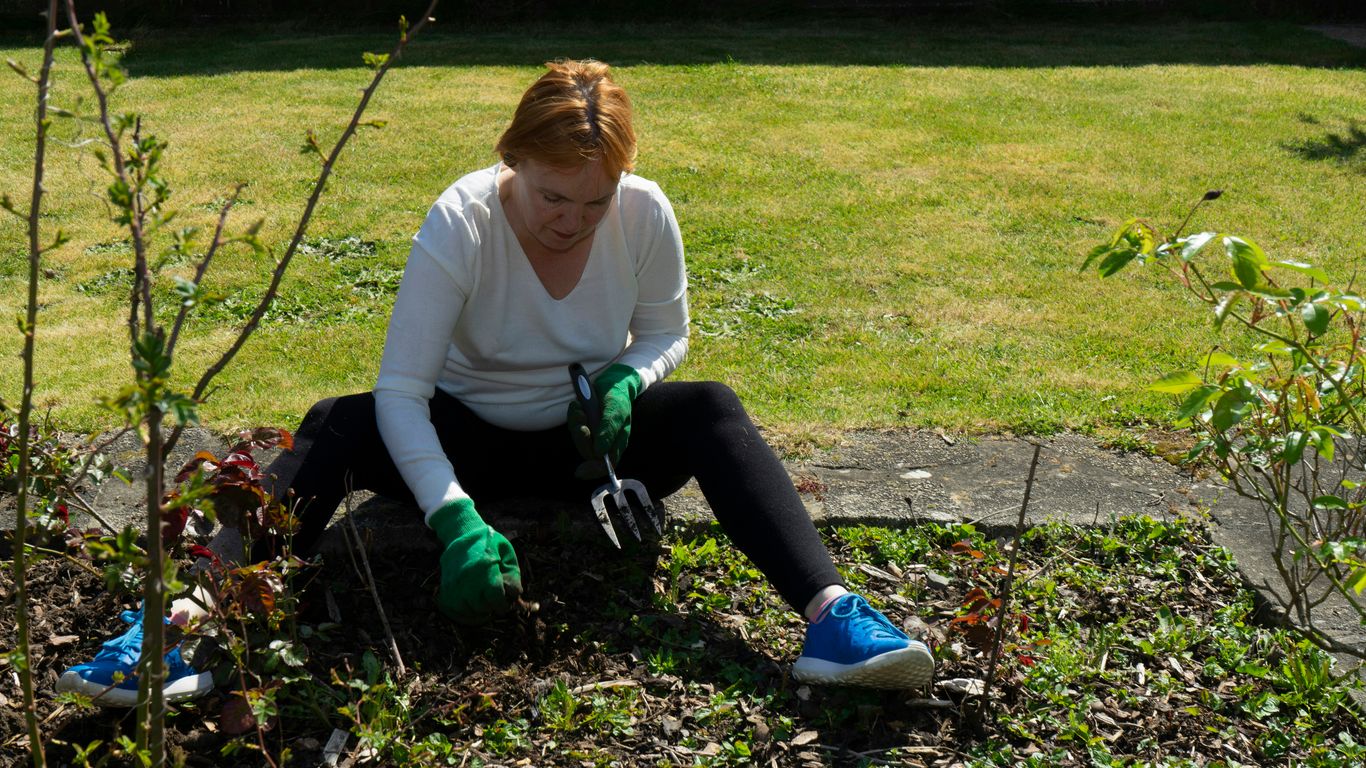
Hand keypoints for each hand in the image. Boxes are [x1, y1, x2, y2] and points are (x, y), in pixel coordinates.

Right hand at [429, 498, 521, 624]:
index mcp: (486, 569)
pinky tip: (471, 605)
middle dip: (491, 607)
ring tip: (483, 602)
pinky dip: (463, 611)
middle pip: (482, 607)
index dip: (503, 605)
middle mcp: (468, 579)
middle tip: (494, 601)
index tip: (504, 602)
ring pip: (468, 611)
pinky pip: (454, 609)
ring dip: (478, 611)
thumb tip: (515, 596)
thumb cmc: (489, 542)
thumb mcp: (507, 554)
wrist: (462, 532)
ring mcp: (454, 584)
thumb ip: (513, 576)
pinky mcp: (445, 587)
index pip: (496, 599)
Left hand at [567, 363, 642, 468]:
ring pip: (579, 439)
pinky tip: (578, 406)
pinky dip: (573, 416)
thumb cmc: (618, 397)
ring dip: (576, 425)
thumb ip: (609, 430)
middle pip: (588, 453)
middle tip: (582, 425)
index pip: (605, 466)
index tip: (580, 471)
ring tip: (580, 410)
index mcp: (616, 443)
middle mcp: (605, 441)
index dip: (593, 470)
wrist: (612, 380)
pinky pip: (574, 425)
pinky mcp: (585, 423)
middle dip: (582, 439)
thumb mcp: (616, 411)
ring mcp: (594, 433)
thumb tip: (600, 452)